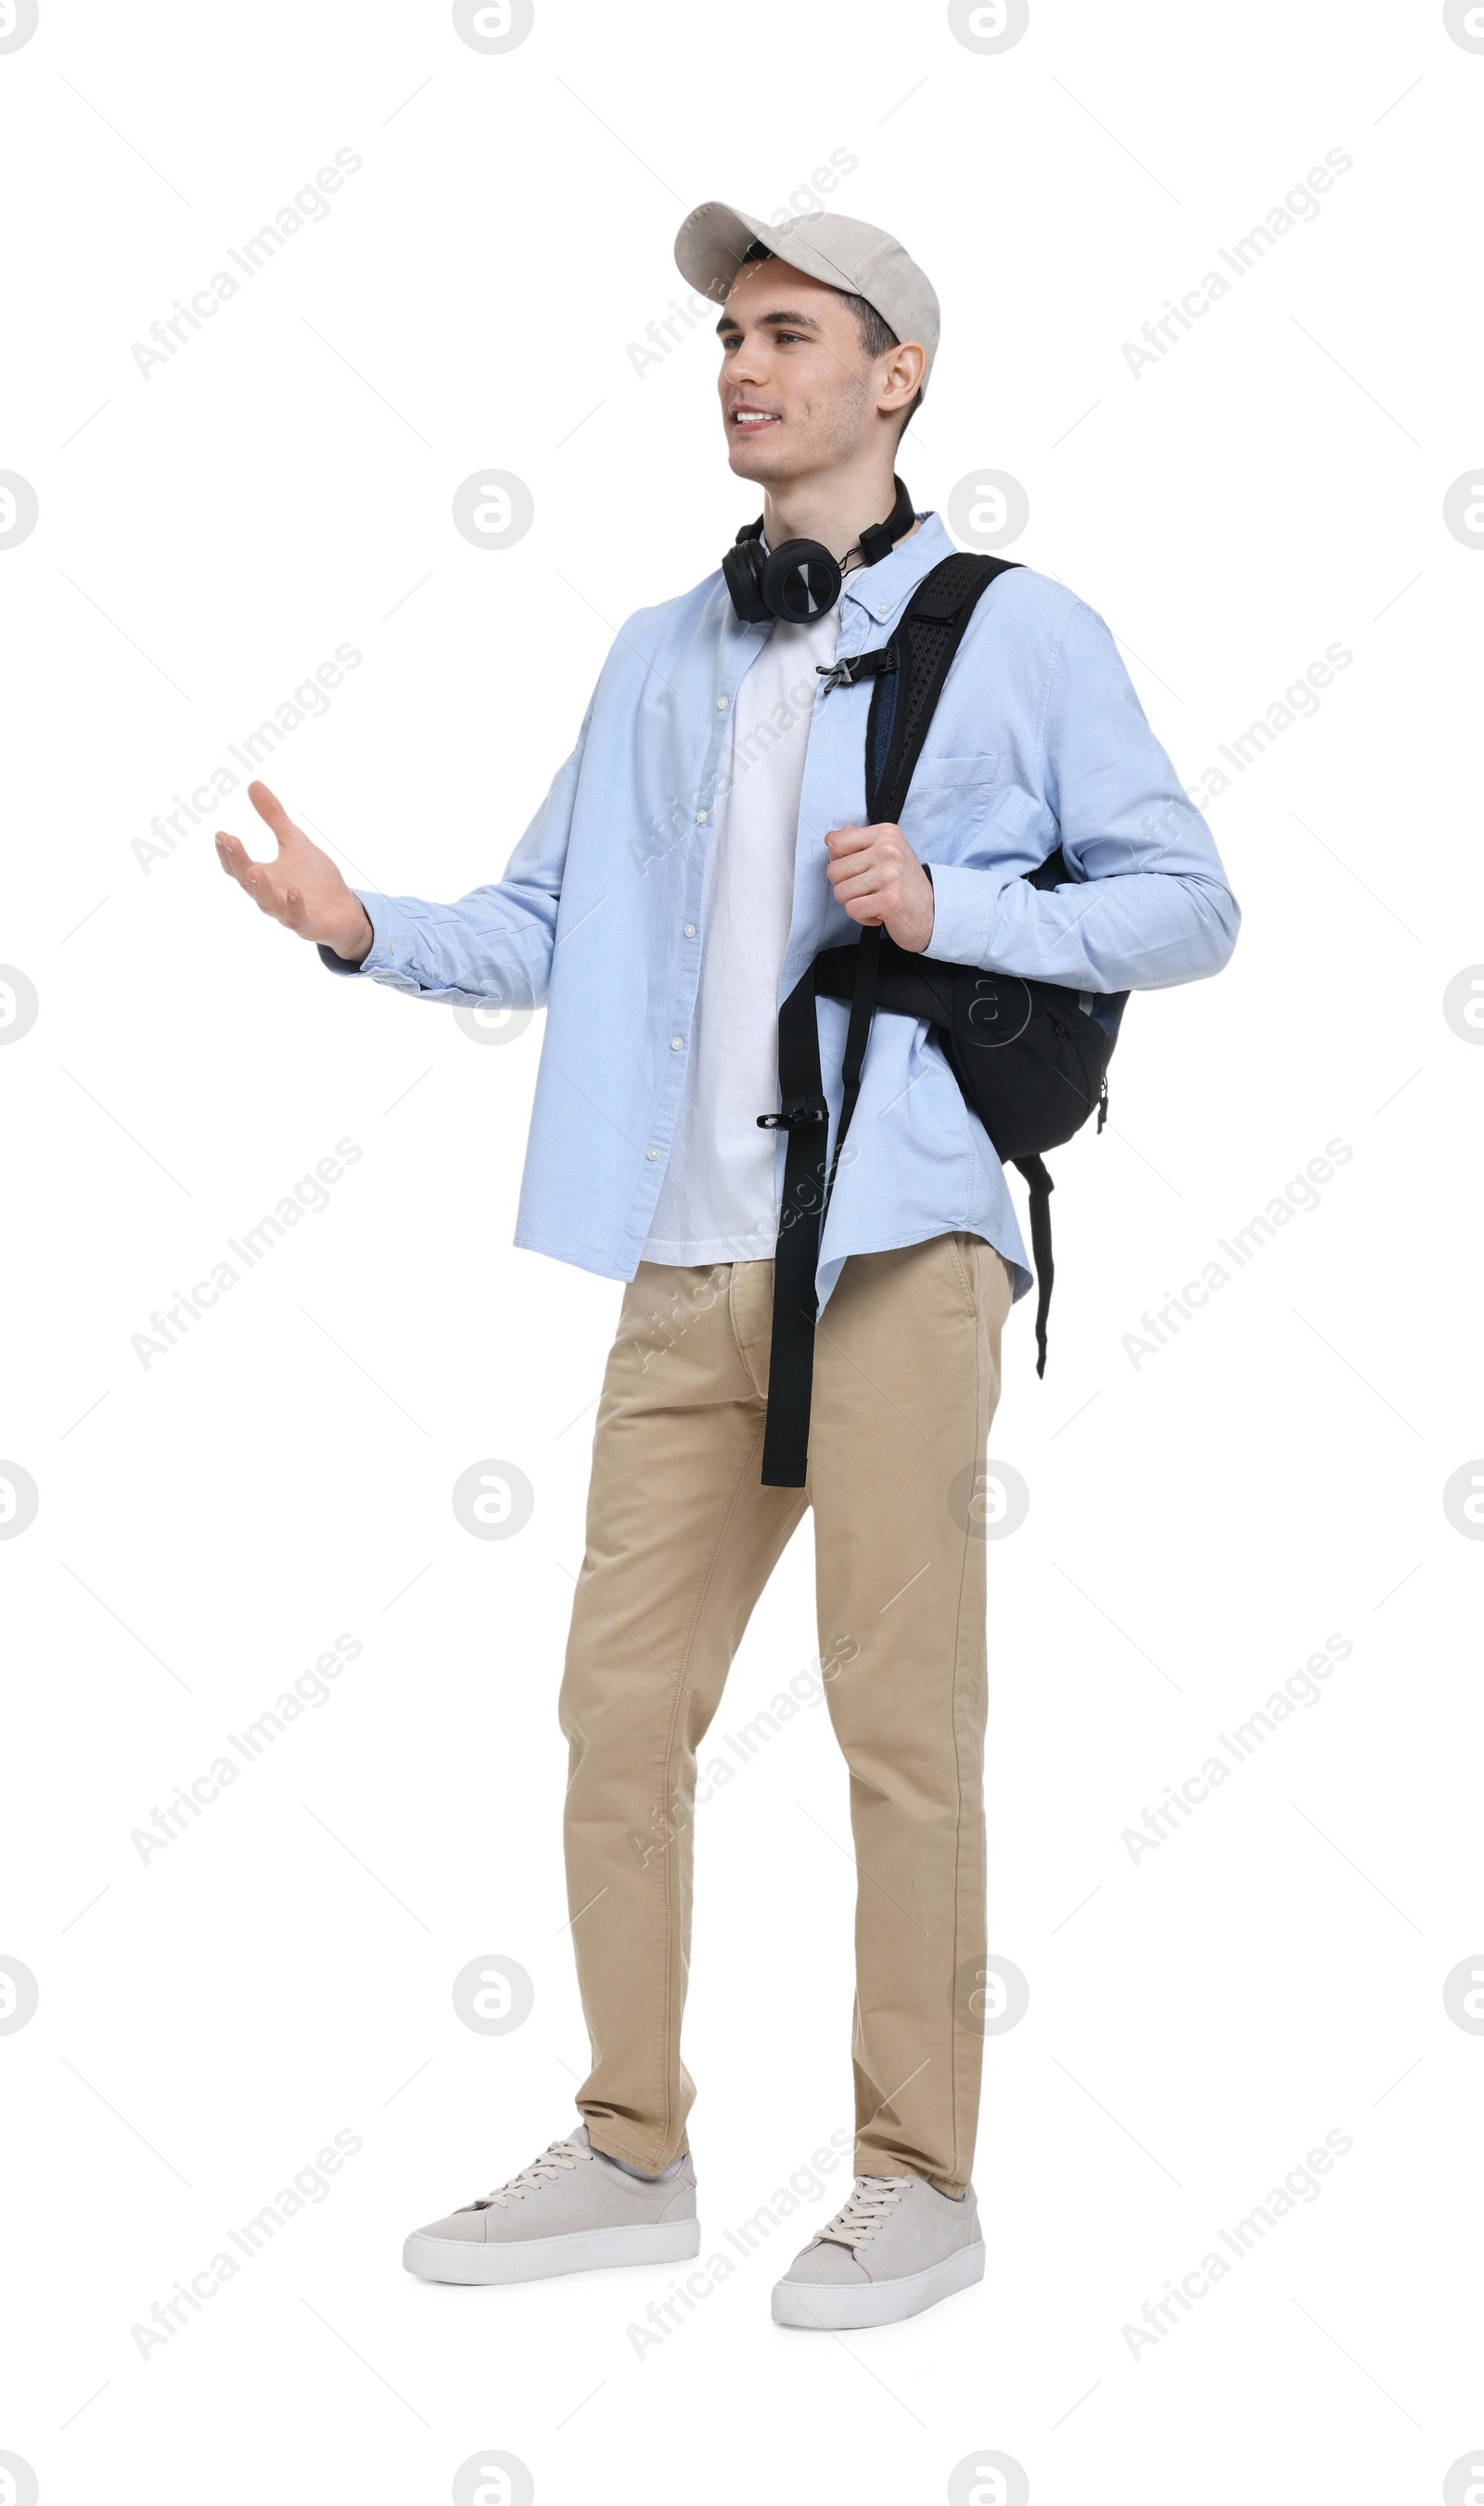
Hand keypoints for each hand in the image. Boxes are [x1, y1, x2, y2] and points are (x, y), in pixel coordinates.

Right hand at [214, 781, 372, 961]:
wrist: (344, 911)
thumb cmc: (315, 879)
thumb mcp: (294, 842)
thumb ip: (274, 818)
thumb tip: (253, 784)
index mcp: (265, 877)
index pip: (238, 866)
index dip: (228, 852)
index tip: (221, 833)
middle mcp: (270, 897)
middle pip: (248, 882)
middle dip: (238, 861)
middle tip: (231, 841)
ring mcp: (287, 913)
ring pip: (268, 904)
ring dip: (261, 887)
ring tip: (255, 869)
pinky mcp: (308, 926)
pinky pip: (297, 919)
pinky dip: (294, 907)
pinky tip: (294, 892)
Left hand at [824, 821, 934, 952]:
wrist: (933, 912)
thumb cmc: (904, 883)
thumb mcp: (886, 853)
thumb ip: (859, 841)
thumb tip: (831, 836)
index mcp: (885, 833)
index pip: (834, 842)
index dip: (837, 861)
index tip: (857, 870)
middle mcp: (888, 849)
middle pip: (833, 871)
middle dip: (844, 886)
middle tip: (868, 890)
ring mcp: (890, 874)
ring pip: (840, 892)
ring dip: (854, 903)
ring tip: (875, 900)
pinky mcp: (890, 900)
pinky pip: (852, 909)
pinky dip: (862, 917)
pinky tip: (879, 913)